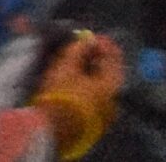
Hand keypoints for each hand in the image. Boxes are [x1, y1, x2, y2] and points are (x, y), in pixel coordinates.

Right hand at [34, 31, 124, 146]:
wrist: (51, 129)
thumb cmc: (61, 94)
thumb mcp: (67, 65)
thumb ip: (79, 49)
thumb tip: (88, 39)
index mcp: (112, 87)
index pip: (114, 59)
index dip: (104, 44)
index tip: (91, 36)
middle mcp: (113, 101)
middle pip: (108, 73)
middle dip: (96, 58)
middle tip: (82, 46)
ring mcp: (104, 114)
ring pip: (100, 86)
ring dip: (90, 71)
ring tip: (74, 60)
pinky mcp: (92, 122)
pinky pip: (94, 96)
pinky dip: (87, 84)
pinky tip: (73, 79)